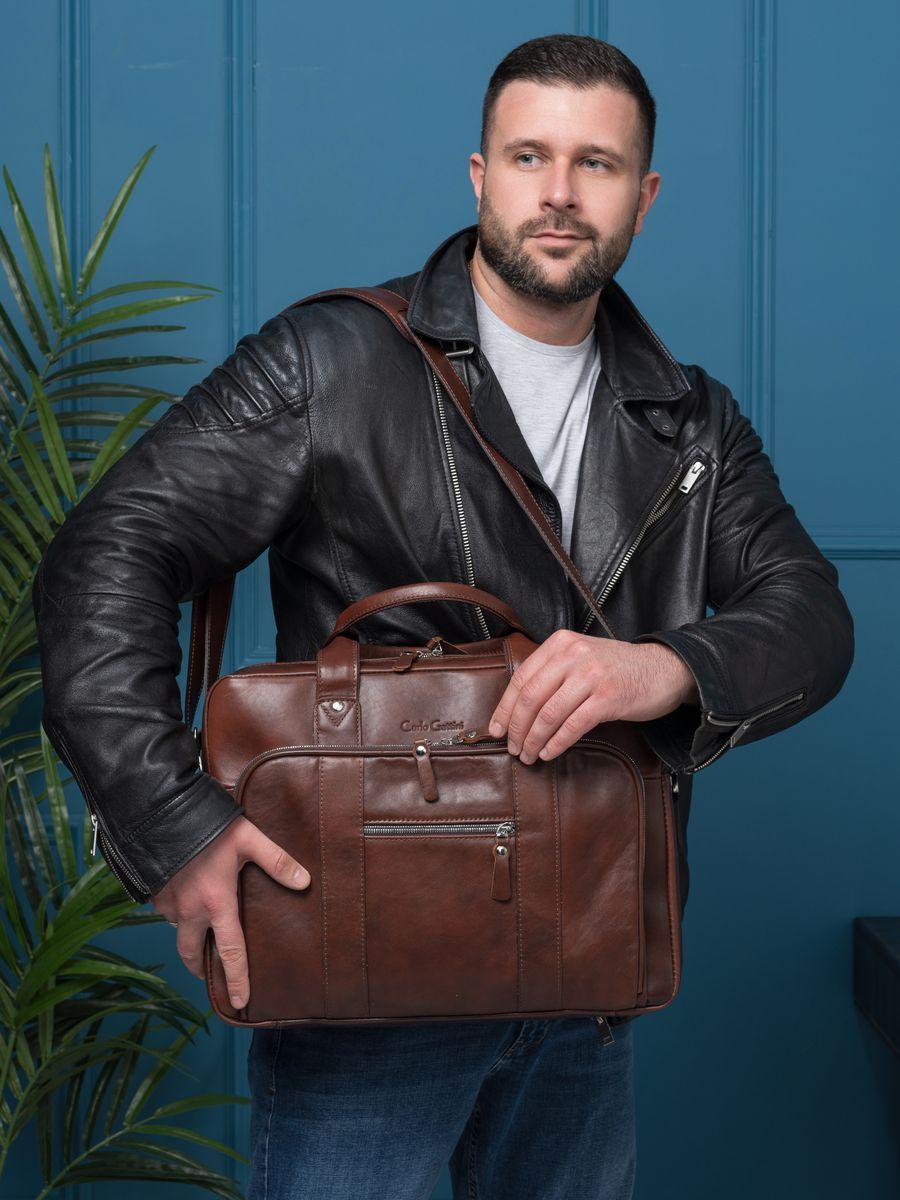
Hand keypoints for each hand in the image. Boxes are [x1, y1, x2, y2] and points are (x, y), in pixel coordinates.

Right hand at [150, 815, 310, 1007]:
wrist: (158, 812)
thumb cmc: (208, 825)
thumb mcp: (248, 839)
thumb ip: (277, 861)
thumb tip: (304, 881)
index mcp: (216, 903)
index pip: (230, 951)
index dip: (236, 979)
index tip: (240, 1001)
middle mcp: (189, 911)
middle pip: (193, 953)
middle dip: (201, 967)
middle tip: (211, 973)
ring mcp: (167, 903)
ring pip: (178, 930)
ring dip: (189, 934)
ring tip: (201, 930)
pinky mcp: (152, 892)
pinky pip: (166, 911)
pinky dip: (177, 912)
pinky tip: (185, 899)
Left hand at [488, 631, 697, 763]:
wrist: (663, 669)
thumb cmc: (618, 668)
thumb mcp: (582, 656)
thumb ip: (553, 671)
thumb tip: (517, 707)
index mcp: (560, 643)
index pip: (521, 678)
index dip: (505, 707)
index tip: (497, 729)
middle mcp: (573, 654)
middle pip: (530, 697)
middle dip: (517, 728)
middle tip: (513, 748)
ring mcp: (591, 675)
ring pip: (548, 713)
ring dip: (534, 739)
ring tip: (529, 755)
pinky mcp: (607, 697)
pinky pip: (572, 725)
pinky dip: (556, 743)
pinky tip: (549, 753)